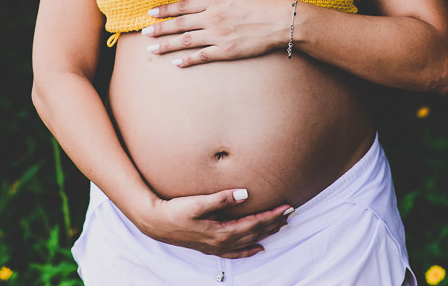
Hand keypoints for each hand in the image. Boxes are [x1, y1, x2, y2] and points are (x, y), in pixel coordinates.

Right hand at [134, 188, 293, 257]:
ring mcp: (217, 247)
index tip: (287, 206)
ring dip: (266, 233)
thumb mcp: (197, 202)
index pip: (255, 223)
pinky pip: (236, 253)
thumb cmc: (175, 211)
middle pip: (255, 233)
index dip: (272, 215)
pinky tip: (258, 249)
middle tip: (291, 213)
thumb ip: (222, 198)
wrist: (156, 224)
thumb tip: (245, 194)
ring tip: (281, 226)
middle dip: (274, 223)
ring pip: (249, 242)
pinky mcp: (210, 247)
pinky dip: (249, 251)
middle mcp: (223, 242)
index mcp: (222, 232)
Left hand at [143, 0, 287, 66]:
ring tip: (152, 49)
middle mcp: (212, 19)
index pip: (183, 6)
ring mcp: (218, 36)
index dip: (165, 10)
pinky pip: (203, 56)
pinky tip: (176, 63)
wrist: (280, 21)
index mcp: (214, 2)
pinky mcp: (226, 51)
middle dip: (160, 29)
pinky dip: (188, 60)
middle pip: (179, 24)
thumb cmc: (261, 1)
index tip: (151, 13)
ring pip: (186, 41)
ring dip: (167, 45)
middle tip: (144, 33)